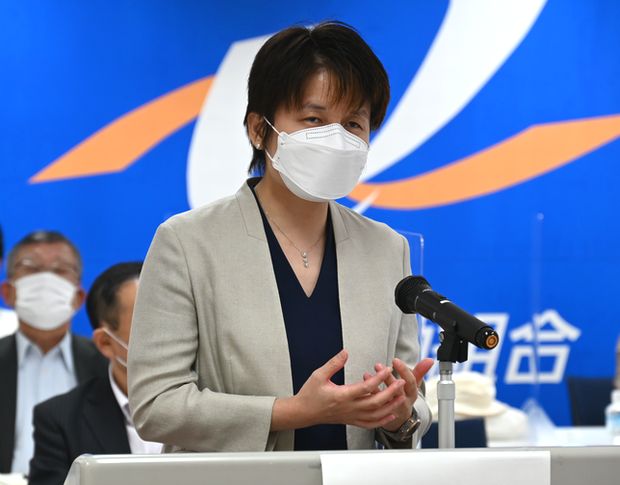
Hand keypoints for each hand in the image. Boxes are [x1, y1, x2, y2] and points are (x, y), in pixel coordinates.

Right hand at [272, 349, 408, 430]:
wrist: (303, 412)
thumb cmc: (310, 394)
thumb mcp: (318, 375)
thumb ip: (333, 363)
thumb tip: (345, 352)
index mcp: (341, 396)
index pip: (365, 387)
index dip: (378, 378)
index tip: (387, 369)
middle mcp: (348, 408)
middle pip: (375, 403)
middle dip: (390, 392)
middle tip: (401, 382)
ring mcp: (350, 416)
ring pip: (375, 415)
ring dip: (390, 407)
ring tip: (401, 397)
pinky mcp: (351, 420)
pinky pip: (369, 424)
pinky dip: (382, 421)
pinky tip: (390, 414)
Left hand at [363, 357, 433, 431]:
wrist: (400, 421)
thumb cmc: (406, 397)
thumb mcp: (413, 386)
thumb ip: (420, 372)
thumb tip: (430, 359)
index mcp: (412, 394)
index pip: (411, 382)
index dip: (403, 371)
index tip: (395, 360)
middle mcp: (403, 402)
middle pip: (397, 391)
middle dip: (388, 378)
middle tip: (379, 365)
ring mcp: (392, 409)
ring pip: (385, 399)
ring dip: (376, 387)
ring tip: (368, 374)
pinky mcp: (381, 414)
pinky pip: (375, 405)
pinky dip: (369, 393)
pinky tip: (364, 383)